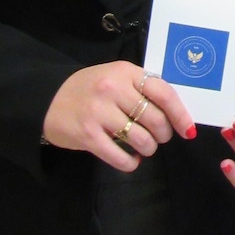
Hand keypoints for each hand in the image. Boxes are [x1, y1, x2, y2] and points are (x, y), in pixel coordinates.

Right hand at [42, 63, 194, 171]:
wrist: (47, 99)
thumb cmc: (89, 89)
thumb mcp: (115, 77)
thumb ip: (141, 88)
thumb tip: (175, 112)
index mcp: (125, 72)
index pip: (164, 93)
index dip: (180, 114)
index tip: (188, 129)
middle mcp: (113, 89)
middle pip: (155, 119)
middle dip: (163, 134)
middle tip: (158, 137)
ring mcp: (99, 113)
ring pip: (141, 140)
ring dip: (148, 148)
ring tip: (143, 147)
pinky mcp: (88, 136)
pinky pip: (121, 157)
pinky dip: (131, 163)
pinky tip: (131, 160)